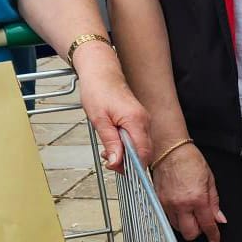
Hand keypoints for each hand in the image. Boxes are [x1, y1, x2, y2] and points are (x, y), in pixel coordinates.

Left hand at [73, 52, 150, 171]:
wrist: (101, 72)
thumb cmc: (98, 91)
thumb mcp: (99, 120)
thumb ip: (111, 142)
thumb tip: (117, 162)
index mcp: (136, 120)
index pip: (143, 152)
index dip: (132, 166)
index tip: (116, 169)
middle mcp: (144, 121)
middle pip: (144, 152)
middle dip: (127, 162)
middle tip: (108, 161)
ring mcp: (143, 120)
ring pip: (141, 147)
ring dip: (126, 154)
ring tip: (108, 152)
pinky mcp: (139, 120)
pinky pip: (138, 139)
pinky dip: (127, 146)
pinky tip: (113, 144)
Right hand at [154, 142, 225, 241]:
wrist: (169, 149)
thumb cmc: (189, 160)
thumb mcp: (209, 179)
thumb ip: (214, 202)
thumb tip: (219, 218)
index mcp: (197, 198)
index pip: (207, 225)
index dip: (213, 235)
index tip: (215, 240)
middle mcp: (181, 204)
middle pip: (189, 234)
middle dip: (198, 231)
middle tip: (201, 222)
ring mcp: (167, 204)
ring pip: (177, 228)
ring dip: (185, 224)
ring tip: (190, 212)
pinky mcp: (158, 201)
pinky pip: (167, 218)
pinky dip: (175, 217)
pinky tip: (180, 208)